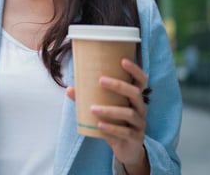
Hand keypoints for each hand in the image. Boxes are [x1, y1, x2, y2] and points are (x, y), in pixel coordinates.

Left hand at [66, 59, 149, 173]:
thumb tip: (69, 89)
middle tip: (101, 80)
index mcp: (134, 96)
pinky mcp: (136, 138)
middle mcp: (140, 107)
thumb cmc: (115, 121)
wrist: (126, 148)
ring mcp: (140, 123)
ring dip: (110, 110)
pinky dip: (112, 128)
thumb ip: (88, 98)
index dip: (134, 69)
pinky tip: (99, 125)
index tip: (122, 60)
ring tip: (93, 108)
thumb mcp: (104, 107)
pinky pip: (125, 132)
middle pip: (135, 93)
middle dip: (119, 85)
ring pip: (129, 113)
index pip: (140, 80)